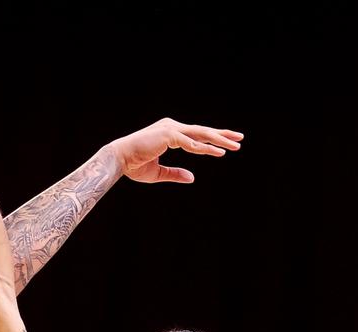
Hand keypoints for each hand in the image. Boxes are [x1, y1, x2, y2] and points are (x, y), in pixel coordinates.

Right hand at [104, 118, 242, 183]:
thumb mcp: (158, 173)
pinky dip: (204, 148)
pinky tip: (218, 153)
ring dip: (219, 140)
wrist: (118, 160)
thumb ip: (175, 174)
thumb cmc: (133, 166)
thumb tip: (192, 178)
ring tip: (235, 146)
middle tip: (239, 139)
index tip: (227, 144)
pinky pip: (191, 143)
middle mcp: (171, 127)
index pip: (196, 135)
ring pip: (200, 134)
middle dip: (222, 135)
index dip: (212, 139)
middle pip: (202, 131)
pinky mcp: (168, 135)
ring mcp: (170, 129)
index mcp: (169, 133)